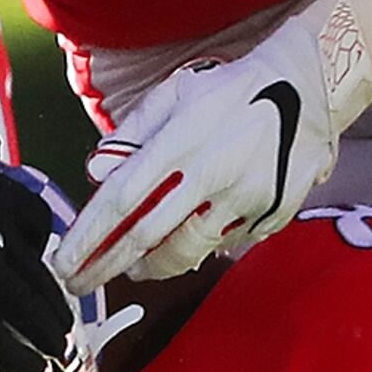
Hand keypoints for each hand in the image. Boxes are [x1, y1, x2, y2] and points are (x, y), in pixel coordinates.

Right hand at [0, 138, 74, 371]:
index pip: (35, 218)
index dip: (38, 250)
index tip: (34, 271)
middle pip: (35, 266)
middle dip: (50, 301)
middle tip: (58, 324)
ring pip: (27, 302)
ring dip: (44, 331)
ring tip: (54, 351)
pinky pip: (0, 333)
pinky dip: (17, 355)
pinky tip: (28, 368)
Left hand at [51, 0, 371, 291]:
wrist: (309, 87)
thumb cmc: (230, 90)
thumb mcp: (175, 94)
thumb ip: (132, 133)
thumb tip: (96, 172)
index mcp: (183, 139)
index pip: (123, 198)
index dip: (89, 236)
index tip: (62, 263)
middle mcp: (214, 173)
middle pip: (148, 236)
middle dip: (107, 266)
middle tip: (81, 284)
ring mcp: (247, 197)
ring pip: (187, 250)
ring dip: (152, 265)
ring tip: (134, 267)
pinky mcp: (273, 213)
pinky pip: (226, 244)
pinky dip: (200, 247)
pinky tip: (187, 241)